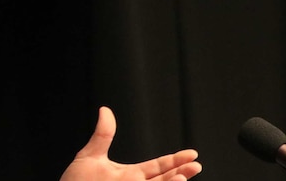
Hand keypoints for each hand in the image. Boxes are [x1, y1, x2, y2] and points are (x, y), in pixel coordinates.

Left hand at [60, 106, 202, 180]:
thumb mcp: (89, 155)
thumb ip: (103, 135)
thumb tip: (105, 111)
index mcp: (130, 174)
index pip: (157, 167)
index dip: (174, 161)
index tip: (192, 154)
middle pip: (163, 180)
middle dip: (180, 173)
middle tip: (196, 165)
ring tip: (181, 179)